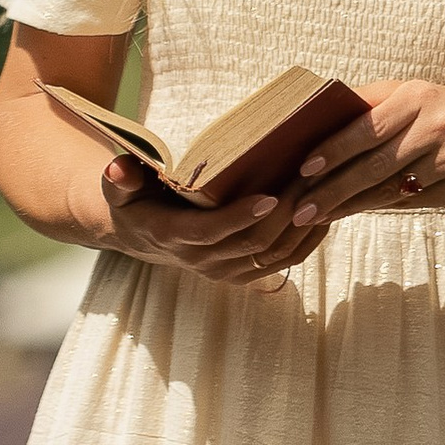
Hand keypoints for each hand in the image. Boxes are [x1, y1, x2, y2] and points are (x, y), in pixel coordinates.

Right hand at [90, 155, 315, 293]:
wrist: (142, 234)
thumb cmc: (135, 200)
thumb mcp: (120, 187)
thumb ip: (120, 178)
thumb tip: (118, 169)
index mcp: (172, 237)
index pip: (210, 232)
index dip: (241, 217)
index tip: (270, 197)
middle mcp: (201, 262)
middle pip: (252, 243)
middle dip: (285, 213)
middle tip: (310, 178)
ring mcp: (224, 272)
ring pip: (273, 256)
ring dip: (301, 227)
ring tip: (322, 191)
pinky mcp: (242, 275)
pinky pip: (282, 263)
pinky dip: (306, 242)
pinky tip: (325, 215)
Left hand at [289, 81, 444, 231]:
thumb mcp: (414, 94)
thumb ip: (371, 101)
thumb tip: (318, 111)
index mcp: (418, 98)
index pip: (367, 127)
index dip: (333, 149)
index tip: (304, 167)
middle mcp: (437, 127)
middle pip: (374, 165)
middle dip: (333, 189)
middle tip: (301, 209)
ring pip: (390, 189)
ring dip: (350, 205)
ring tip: (318, 215)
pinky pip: (410, 203)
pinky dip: (379, 208)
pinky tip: (354, 212)